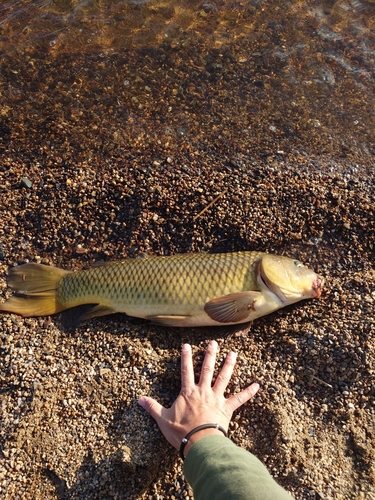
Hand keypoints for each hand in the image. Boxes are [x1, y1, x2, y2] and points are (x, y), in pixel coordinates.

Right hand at [138, 340, 259, 456]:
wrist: (200, 443)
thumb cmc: (181, 432)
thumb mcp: (163, 419)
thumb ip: (152, 407)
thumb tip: (138, 399)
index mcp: (188, 392)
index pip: (185, 371)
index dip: (185, 357)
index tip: (186, 345)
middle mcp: (203, 391)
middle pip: (207, 369)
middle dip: (210, 355)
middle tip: (214, 343)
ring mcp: (216, 399)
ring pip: (223, 378)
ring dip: (229, 365)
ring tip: (233, 354)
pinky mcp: (226, 409)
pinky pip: (239, 399)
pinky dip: (248, 392)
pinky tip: (257, 385)